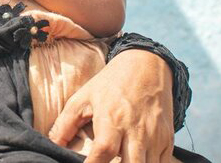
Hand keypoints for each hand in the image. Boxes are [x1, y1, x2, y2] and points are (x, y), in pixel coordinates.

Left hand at [48, 49, 174, 162]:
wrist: (147, 67)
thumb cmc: (110, 84)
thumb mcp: (82, 98)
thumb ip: (65, 124)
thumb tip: (52, 145)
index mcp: (112, 118)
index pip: (104, 150)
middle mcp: (137, 130)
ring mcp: (156, 137)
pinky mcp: (168, 141)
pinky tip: (133, 162)